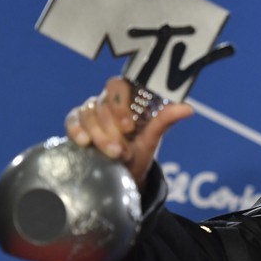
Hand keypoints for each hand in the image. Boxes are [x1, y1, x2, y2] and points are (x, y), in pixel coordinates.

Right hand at [65, 77, 193, 188]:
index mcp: (126, 99)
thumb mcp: (152, 138)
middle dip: (112, 130)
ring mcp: (91, 112)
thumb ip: (165, 120)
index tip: (129, 128)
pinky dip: (76, 130)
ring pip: (88, 114)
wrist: (124, 174)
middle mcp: (107, 102)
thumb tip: (188, 108)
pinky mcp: (77, 124)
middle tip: (122, 151)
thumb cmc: (139, 152)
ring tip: (114, 155)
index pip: (117, 86)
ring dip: (100, 136)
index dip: (120, 105)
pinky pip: (72, 120)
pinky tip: (84, 142)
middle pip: (102, 104)